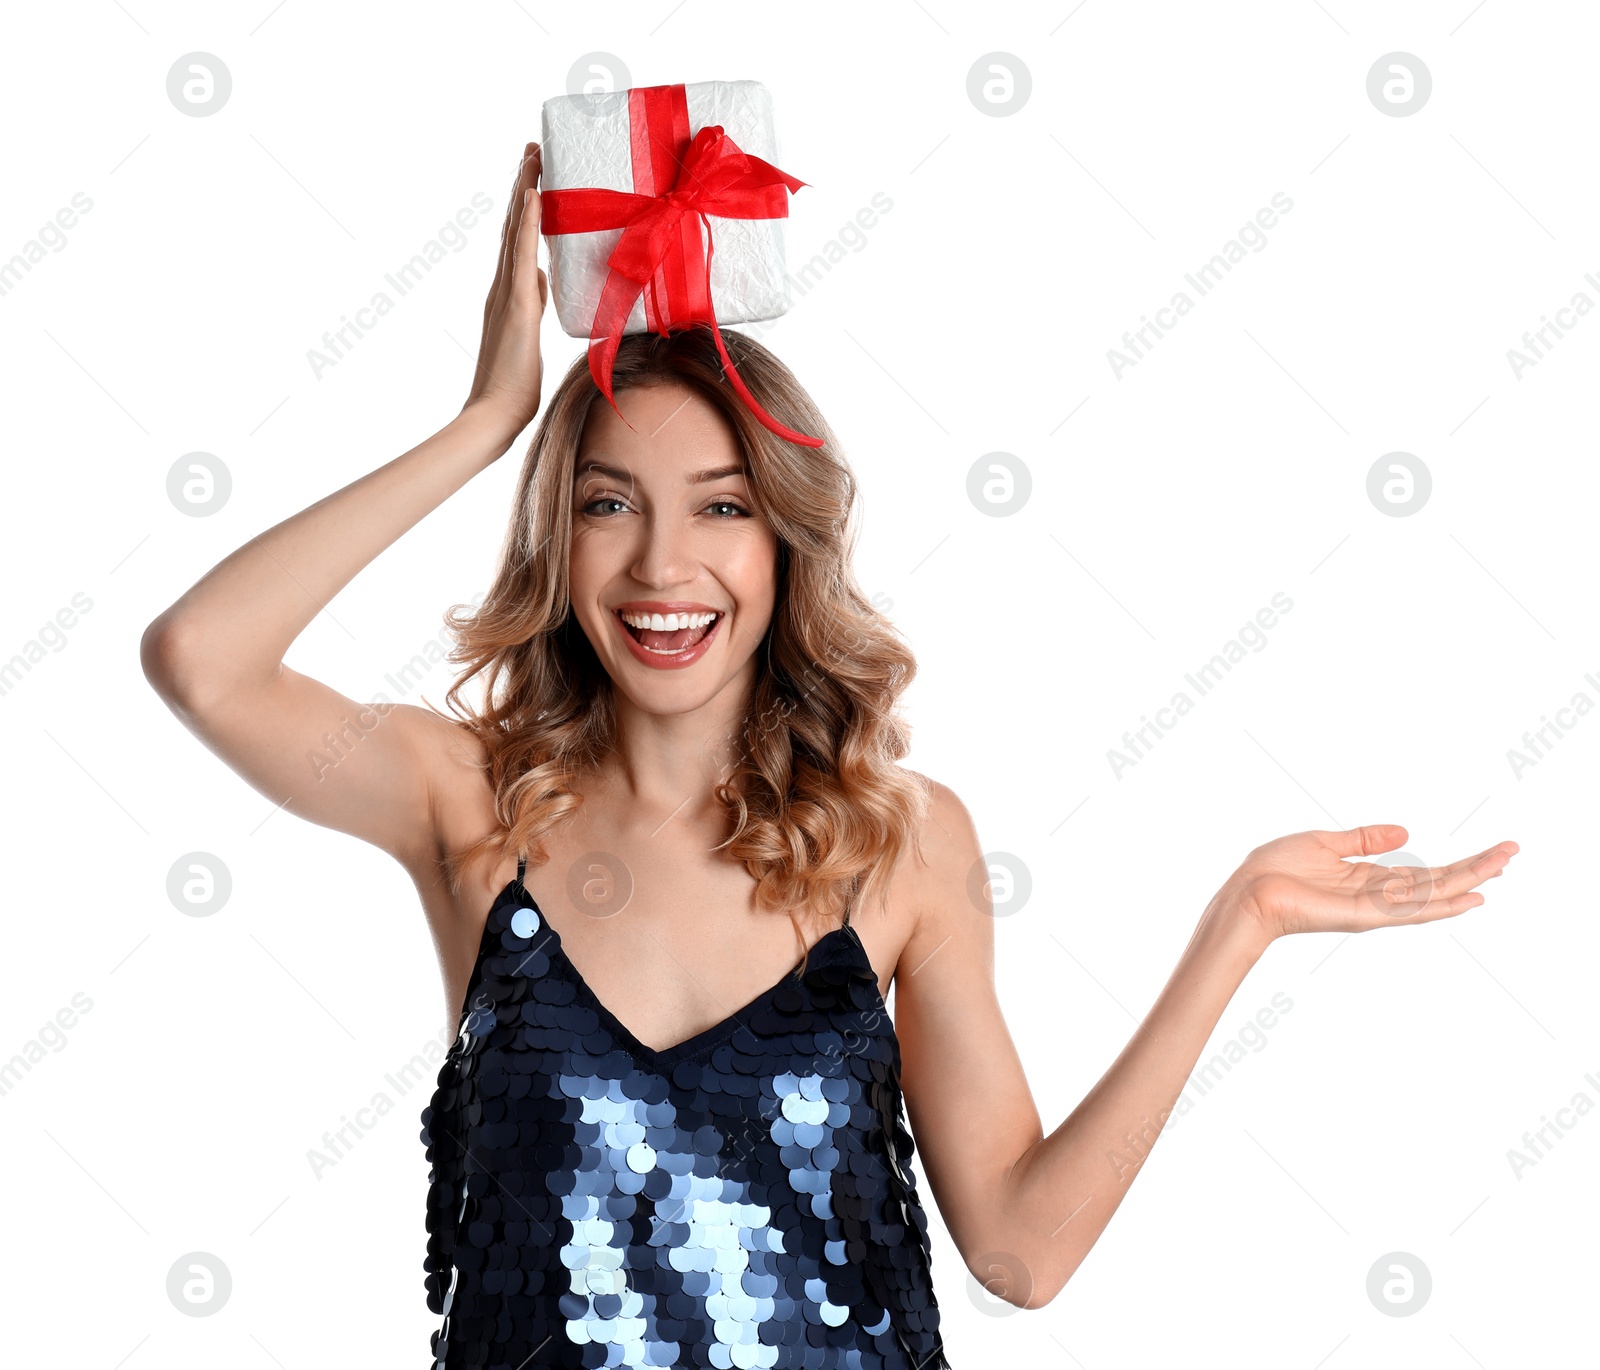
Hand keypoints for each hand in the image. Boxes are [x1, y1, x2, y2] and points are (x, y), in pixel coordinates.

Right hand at [461, 141, 547, 438]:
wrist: (494, 416)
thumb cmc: (514, 389)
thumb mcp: (531, 336)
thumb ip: (536, 307)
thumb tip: (546, 283)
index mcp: (511, 295)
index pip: (520, 241)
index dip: (527, 208)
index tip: (537, 179)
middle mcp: (503, 287)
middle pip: (514, 226)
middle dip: (524, 185)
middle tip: (533, 149)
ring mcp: (507, 294)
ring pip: (516, 231)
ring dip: (525, 191)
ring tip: (534, 156)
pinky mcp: (516, 305)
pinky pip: (523, 256)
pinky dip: (527, 224)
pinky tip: (534, 196)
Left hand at [1222, 824, 1517, 943]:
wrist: (1246, 893)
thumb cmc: (1274, 870)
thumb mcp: (1324, 842)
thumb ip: (1364, 839)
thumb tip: (1405, 832)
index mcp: (1369, 880)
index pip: (1424, 873)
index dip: (1457, 863)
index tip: (1491, 852)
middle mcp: (1379, 896)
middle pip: (1438, 882)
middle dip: (1475, 868)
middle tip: (1513, 852)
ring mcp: (1375, 908)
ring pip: (1433, 893)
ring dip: (1470, 879)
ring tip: (1503, 865)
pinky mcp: (1365, 915)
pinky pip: (1411, 909)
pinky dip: (1442, 904)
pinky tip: (1469, 897)